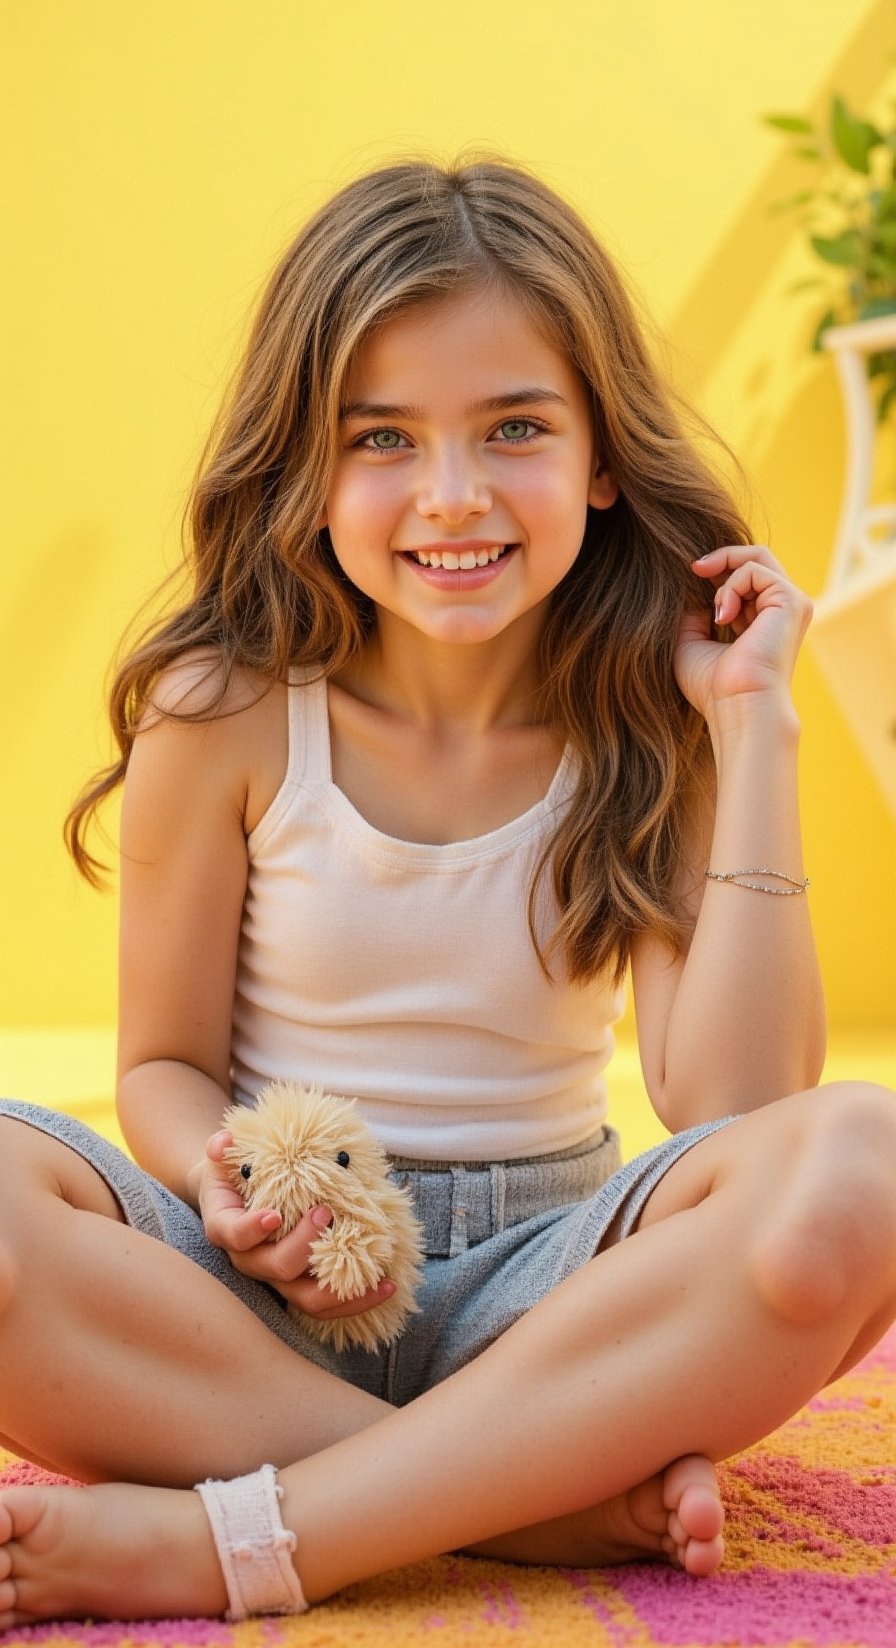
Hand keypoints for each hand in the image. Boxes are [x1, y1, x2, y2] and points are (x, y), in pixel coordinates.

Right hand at [198, 1130, 395, 1322]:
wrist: (233, 1202)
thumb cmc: (231, 1176)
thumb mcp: (222, 1159)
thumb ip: (220, 1149)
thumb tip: (224, 1140)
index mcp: (226, 1229)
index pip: (234, 1235)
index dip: (252, 1230)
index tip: (273, 1215)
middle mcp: (251, 1260)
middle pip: (277, 1267)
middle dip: (305, 1245)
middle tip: (326, 1212)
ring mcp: (277, 1278)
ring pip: (306, 1299)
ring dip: (343, 1292)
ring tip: (378, 1278)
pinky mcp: (300, 1285)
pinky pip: (326, 1303)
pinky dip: (356, 1300)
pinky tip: (386, 1287)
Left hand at [675, 545, 812, 723]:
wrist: (737, 707)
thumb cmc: (713, 688)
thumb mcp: (691, 643)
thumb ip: (693, 614)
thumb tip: (691, 591)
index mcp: (763, 621)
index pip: (746, 578)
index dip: (718, 570)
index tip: (692, 574)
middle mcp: (781, 611)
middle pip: (756, 559)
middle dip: (722, 558)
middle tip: (694, 568)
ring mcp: (791, 604)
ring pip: (757, 558)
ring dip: (725, 579)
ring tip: (716, 614)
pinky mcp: (791, 601)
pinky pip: (755, 569)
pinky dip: (731, 586)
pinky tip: (723, 616)